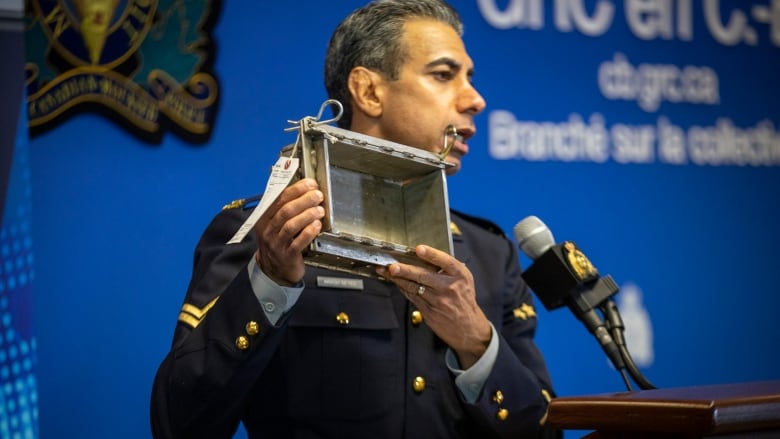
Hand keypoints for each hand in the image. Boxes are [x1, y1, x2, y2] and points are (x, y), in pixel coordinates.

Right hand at [254, 178, 324, 284]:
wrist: (274, 269)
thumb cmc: (278, 242)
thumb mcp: (276, 224)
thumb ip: (286, 207)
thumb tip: (305, 189)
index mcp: (264, 217)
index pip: (279, 198)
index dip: (296, 189)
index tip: (310, 184)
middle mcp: (268, 229)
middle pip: (285, 211)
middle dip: (304, 200)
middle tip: (317, 195)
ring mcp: (276, 243)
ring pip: (291, 225)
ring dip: (307, 215)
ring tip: (320, 210)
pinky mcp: (286, 256)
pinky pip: (297, 242)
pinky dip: (308, 232)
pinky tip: (317, 225)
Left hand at [376, 245, 491, 368]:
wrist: (468, 328)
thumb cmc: (463, 299)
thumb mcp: (463, 280)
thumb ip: (447, 268)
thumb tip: (424, 256)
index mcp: (460, 275)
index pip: (445, 262)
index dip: (431, 255)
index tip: (419, 249)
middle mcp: (449, 287)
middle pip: (423, 276)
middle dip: (405, 270)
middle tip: (392, 267)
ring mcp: (438, 301)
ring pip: (413, 287)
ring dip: (397, 279)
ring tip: (385, 272)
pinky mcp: (429, 311)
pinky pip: (412, 297)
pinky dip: (403, 288)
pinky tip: (395, 282)